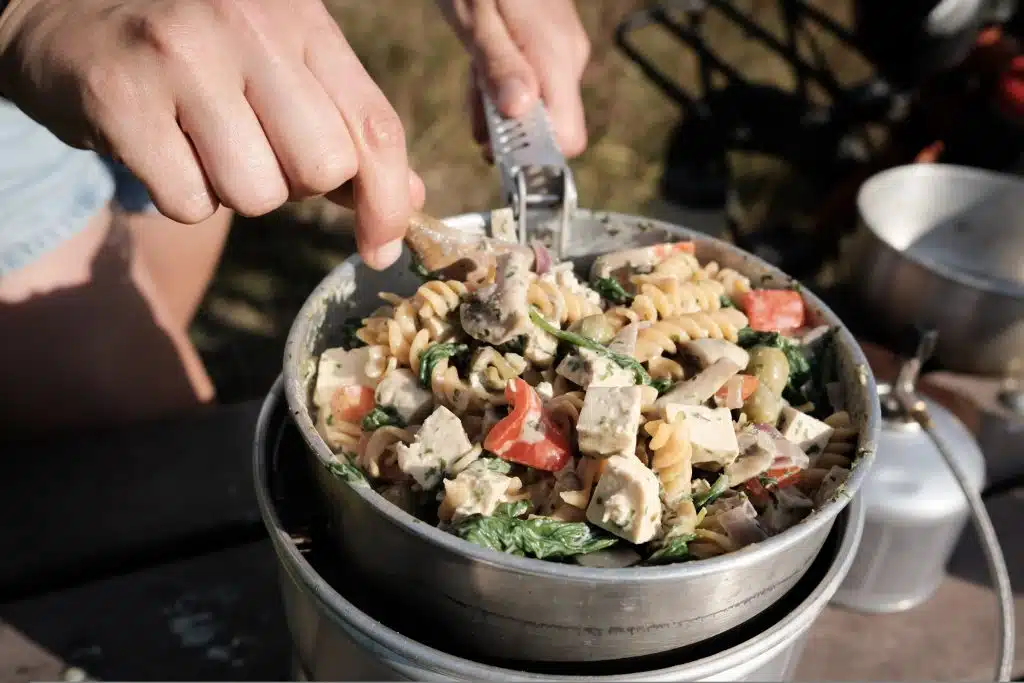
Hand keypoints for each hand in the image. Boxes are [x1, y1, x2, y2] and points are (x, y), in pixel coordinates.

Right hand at [0, 0, 423, 268]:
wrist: (65, 12)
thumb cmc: (195, 50)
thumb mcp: (283, 65)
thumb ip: (348, 124)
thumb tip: (406, 199)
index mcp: (301, 17)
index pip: (376, 127)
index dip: (389, 200)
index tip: (380, 245)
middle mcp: (247, 26)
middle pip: (324, 168)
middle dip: (297, 184)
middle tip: (255, 149)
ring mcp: (181, 58)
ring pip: (259, 194)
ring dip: (236, 191)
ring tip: (201, 142)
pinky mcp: (121, 98)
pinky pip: (190, 205)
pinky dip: (181, 196)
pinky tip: (160, 147)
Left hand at [438, 0, 589, 157]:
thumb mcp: (477, 18)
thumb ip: (499, 66)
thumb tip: (518, 112)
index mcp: (556, 57)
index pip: (567, 137)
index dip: (532, 153)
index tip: (494, 144)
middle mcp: (568, 59)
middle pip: (548, 128)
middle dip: (505, 129)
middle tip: (474, 103)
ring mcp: (562, 54)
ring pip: (537, 108)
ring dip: (499, 108)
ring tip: (472, 78)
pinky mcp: (551, 48)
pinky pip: (533, 86)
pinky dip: (503, 89)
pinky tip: (481, 70)